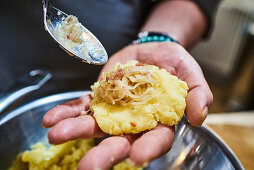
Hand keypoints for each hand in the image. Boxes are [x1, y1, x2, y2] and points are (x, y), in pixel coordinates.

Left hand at [42, 42, 212, 169]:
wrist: (153, 50)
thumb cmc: (175, 64)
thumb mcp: (192, 74)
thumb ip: (198, 94)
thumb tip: (198, 117)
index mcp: (159, 121)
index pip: (156, 140)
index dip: (148, 149)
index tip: (137, 157)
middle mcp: (134, 122)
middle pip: (120, 141)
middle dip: (104, 154)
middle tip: (87, 168)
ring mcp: (114, 111)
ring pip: (95, 126)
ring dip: (75, 131)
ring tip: (56, 136)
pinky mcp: (99, 98)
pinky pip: (82, 107)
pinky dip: (67, 113)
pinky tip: (51, 119)